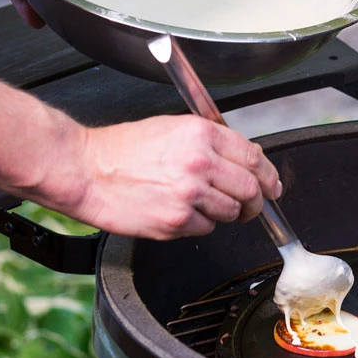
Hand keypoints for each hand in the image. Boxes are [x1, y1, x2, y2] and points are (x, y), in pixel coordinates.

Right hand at [47, 115, 283, 239]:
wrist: (86, 170)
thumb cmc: (121, 149)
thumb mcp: (172, 128)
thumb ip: (209, 142)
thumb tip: (241, 160)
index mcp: (201, 135)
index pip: (254, 157)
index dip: (268, 175)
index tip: (271, 185)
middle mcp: (200, 163)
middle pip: (250, 189)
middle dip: (255, 201)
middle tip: (249, 205)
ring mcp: (189, 195)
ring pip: (230, 213)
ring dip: (223, 213)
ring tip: (198, 204)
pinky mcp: (176, 221)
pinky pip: (205, 229)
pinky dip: (198, 225)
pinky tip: (177, 211)